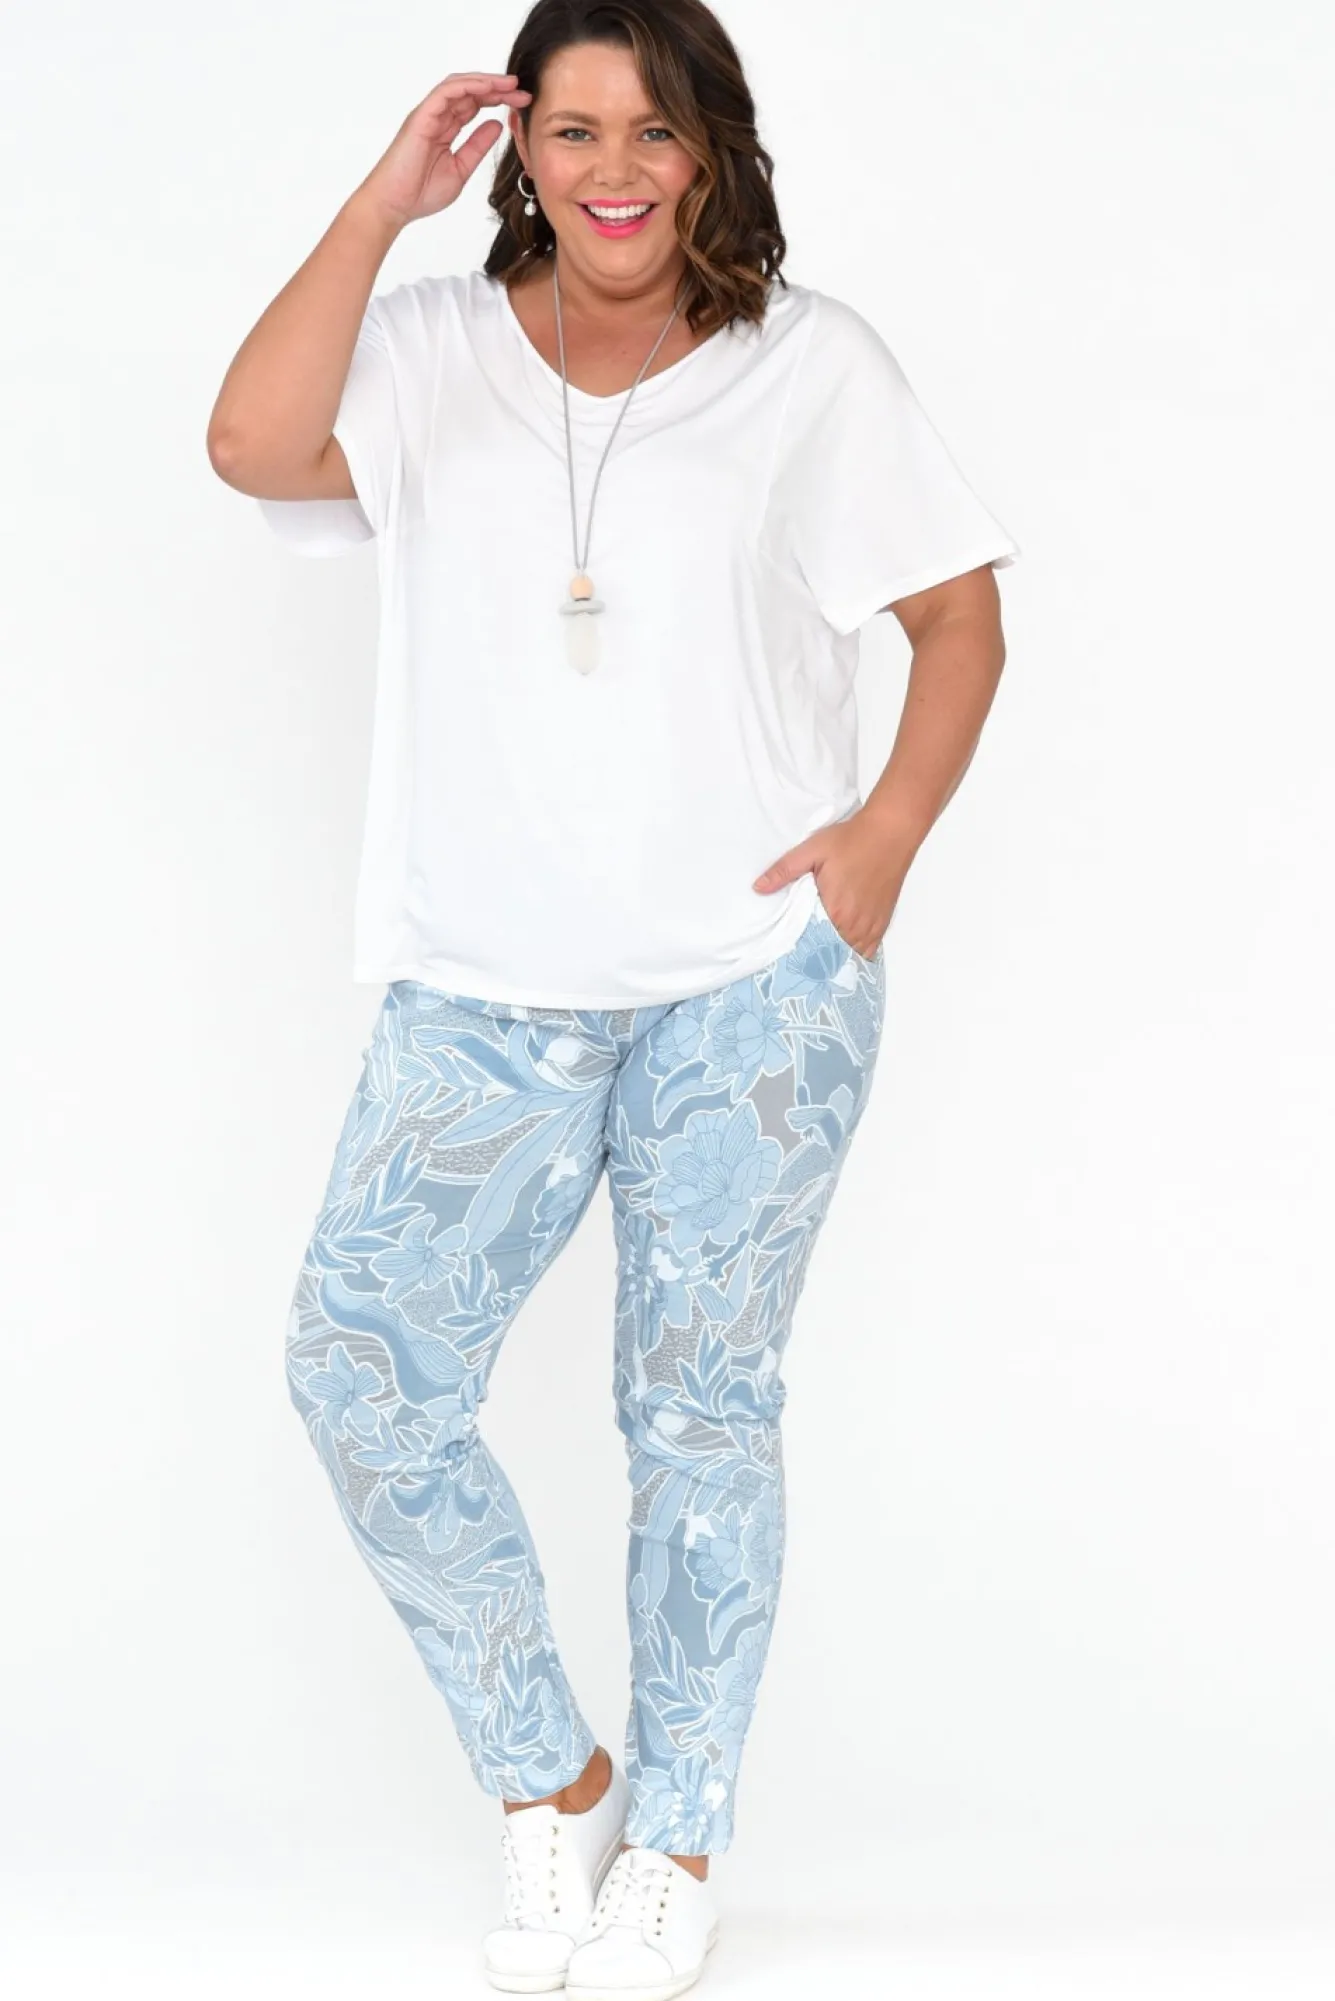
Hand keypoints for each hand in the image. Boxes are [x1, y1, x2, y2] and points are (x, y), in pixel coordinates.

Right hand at [355, 72, 532, 227]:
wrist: (394, 205)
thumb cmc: (420, 193)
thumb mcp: (461, 169)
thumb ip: (477, 146)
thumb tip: (496, 125)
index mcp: (445, 129)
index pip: (474, 105)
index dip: (498, 100)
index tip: (522, 102)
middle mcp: (437, 117)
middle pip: (471, 92)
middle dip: (499, 88)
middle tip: (524, 91)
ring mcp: (428, 114)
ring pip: (460, 86)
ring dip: (487, 83)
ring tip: (511, 84)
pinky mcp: (422, 116)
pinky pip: (446, 92)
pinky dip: (468, 86)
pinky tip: (488, 88)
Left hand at [752, 806, 914, 959]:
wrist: (890, 832)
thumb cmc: (852, 840)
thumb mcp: (812, 850)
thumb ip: (784, 871)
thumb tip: (758, 888)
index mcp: (835, 911)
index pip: (813, 945)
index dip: (801, 950)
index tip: (790, 952)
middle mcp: (855, 923)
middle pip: (833, 954)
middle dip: (818, 955)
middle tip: (803, 954)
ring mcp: (872, 924)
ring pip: (851, 954)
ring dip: (837, 954)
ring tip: (822, 953)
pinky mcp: (883, 920)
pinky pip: (870, 948)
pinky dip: (857, 950)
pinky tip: (845, 946)